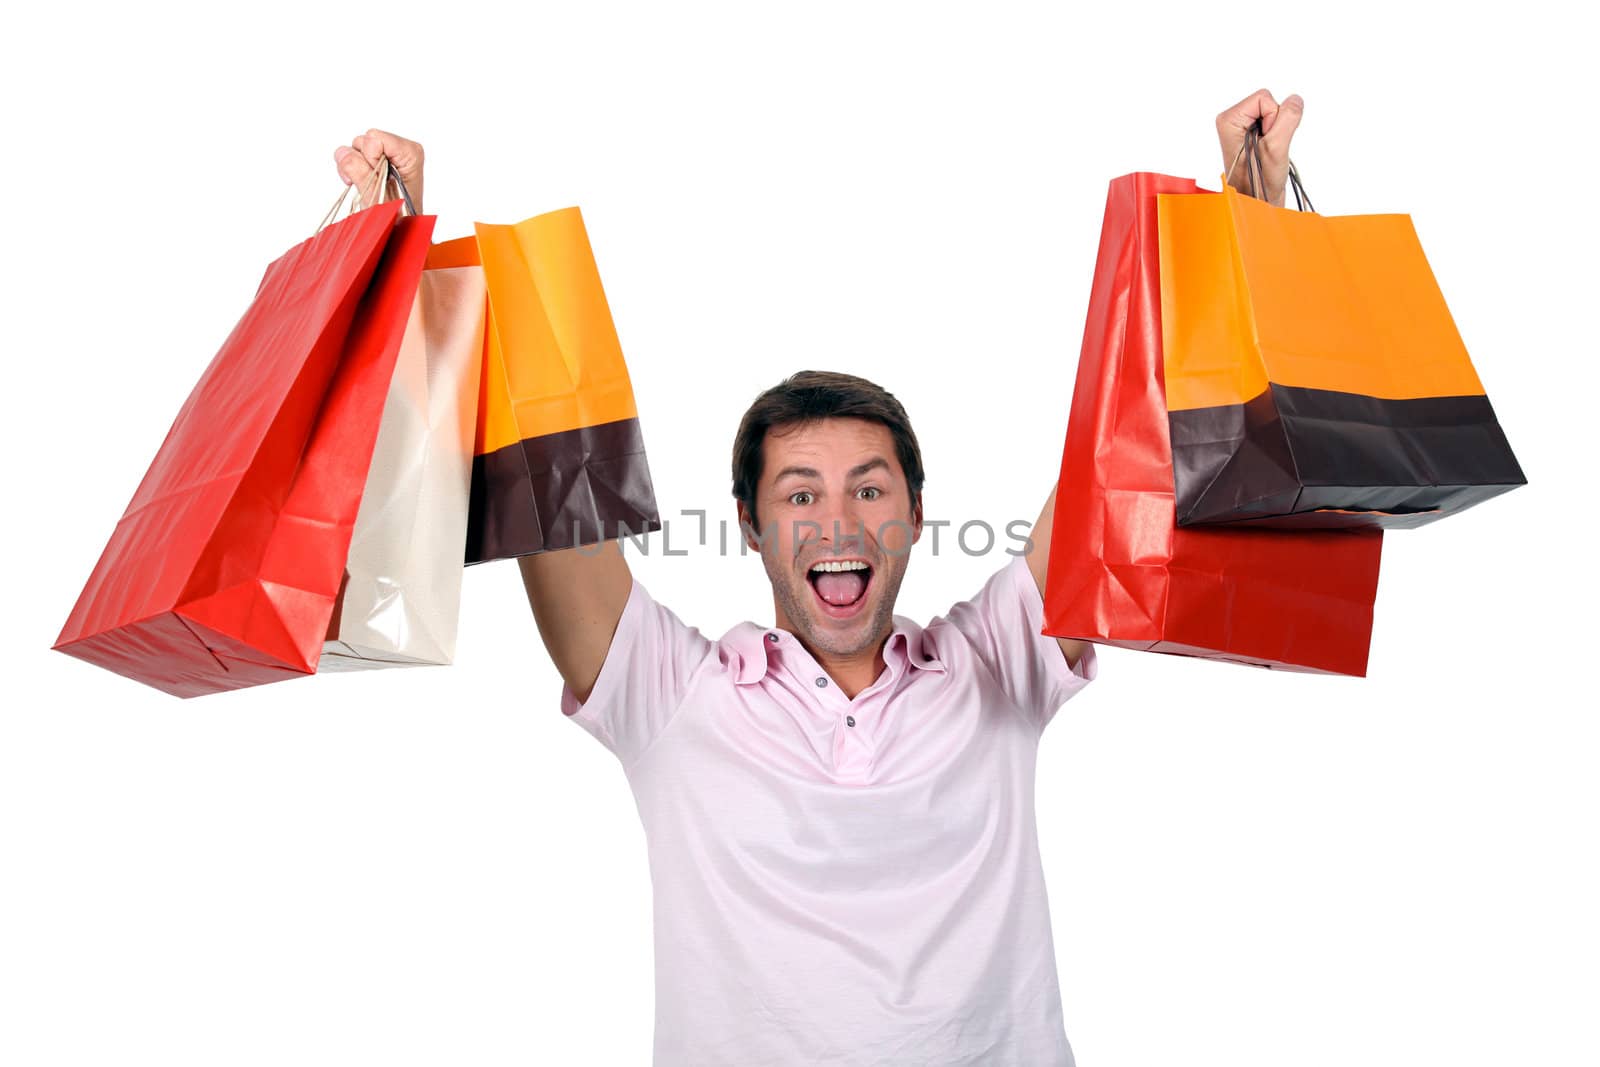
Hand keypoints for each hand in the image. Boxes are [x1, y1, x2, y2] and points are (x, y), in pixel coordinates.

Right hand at [333, 129, 424, 212]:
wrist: (398, 227)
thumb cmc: (395, 217)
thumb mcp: (376, 196)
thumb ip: (360, 172)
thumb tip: (344, 153)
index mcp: (409, 153)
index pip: (375, 138)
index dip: (369, 159)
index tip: (378, 179)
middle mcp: (401, 149)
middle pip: (365, 140)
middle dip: (361, 162)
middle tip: (371, 184)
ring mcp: (388, 153)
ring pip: (357, 146)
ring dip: (354, 167)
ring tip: (366, 186)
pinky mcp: (378, 158)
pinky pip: (353, 153)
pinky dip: (351, 168)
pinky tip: (360, 183)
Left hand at [1215, 90, 1302, 207]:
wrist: (1257, 201)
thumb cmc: (1260, 181)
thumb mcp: (1276, 148)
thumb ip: (1287, 119)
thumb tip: (1295, 99)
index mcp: (1228, 120)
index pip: (1264, 98)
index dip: (1273, 119)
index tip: (1265, 142)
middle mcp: (1232, 120)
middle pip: (1269, 103)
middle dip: (1276, 124)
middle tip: (1267, 149)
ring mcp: (1242, 126)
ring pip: (1275, 112)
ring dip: (1278, 132)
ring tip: (1267, 152)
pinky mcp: (1253, 132)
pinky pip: (1276, 121)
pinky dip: (1278, 135)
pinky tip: (1269, 151)